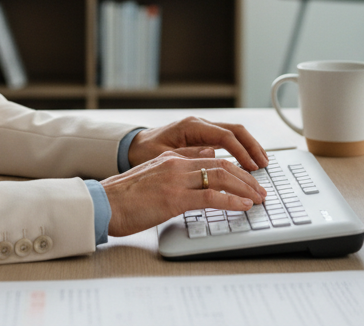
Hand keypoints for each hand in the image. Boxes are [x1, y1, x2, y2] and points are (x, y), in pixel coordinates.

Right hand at [102, 151, 266, 236]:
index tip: (249, 179)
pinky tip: (243, 206)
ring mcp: (175, 180)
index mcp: (171, 159)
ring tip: (258, 198)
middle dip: (246, 177)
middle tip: (261, 189)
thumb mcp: (152, 178)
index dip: (235, 168)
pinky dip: (231, 200)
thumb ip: (175, 172)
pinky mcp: (174, 198)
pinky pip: (210, 196)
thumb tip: (200, 170)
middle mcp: (176, 164)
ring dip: (245, 187)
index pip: (212, 158)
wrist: (103, 205)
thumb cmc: (124, 198)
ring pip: (220, 176)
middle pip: (222, 164)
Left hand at [127, 116, 268, 170]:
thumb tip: (213, 155)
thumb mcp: (162, 156)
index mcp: (191, 127)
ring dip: (249, 148)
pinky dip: (240, 149)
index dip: (242, 152)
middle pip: (235, 131)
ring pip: (234, 134)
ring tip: (261, 164)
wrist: (132, 147)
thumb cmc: (143, 152)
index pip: (225, 137)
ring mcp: (202, 130)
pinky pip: (227, 140)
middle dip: (252, 147)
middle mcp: (199, 124)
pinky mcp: (202, 137)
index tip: (252, 167)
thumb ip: (187, 155)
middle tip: (264, 165)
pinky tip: (247, 161)